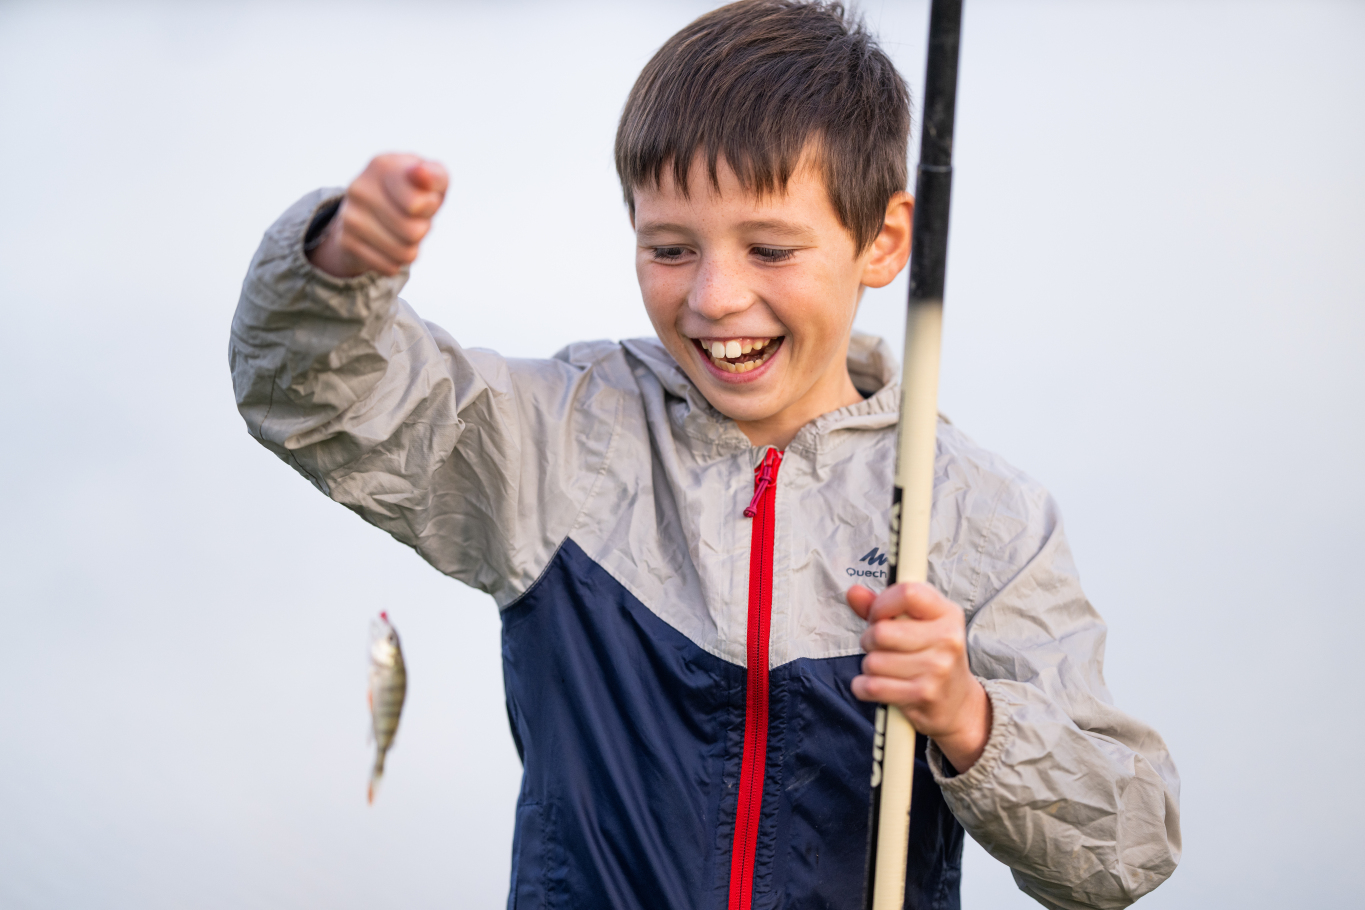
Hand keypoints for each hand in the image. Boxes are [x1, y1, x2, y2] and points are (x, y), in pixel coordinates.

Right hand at [308, 154, 448, 277]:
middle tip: (413, 218)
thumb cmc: (415, 192)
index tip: (425, 196)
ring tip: (402, 231)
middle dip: (422, 229)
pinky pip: (389, 267)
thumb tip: (421, 173)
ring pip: (404, 253)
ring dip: (411, 247)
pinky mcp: (346, 242)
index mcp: (382, 165)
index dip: (430, 206)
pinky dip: (396, 261)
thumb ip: (435, 175)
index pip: (417, 205)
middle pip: (414, 233)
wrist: (372, 209)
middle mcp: (359, 188)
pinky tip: (388, 245)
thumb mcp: (433, 180)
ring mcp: (349, 216)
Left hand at [846, 582, 991, 772]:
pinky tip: (876, 685)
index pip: (908, 593)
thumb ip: (883, 606)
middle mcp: (947, 639)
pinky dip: (863, 687)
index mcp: (947, 613)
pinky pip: (872, 687)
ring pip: (873, 661)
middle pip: (881, 632)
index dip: (882, 604)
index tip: (878, 616)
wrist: (957, 704)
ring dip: (869, 666)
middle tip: (880, 647)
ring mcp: (937, 669)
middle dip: (869, 640)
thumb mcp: (917, 625)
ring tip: (885, 668)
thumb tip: (853, 592)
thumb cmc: (930, 656)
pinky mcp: (923, 695)